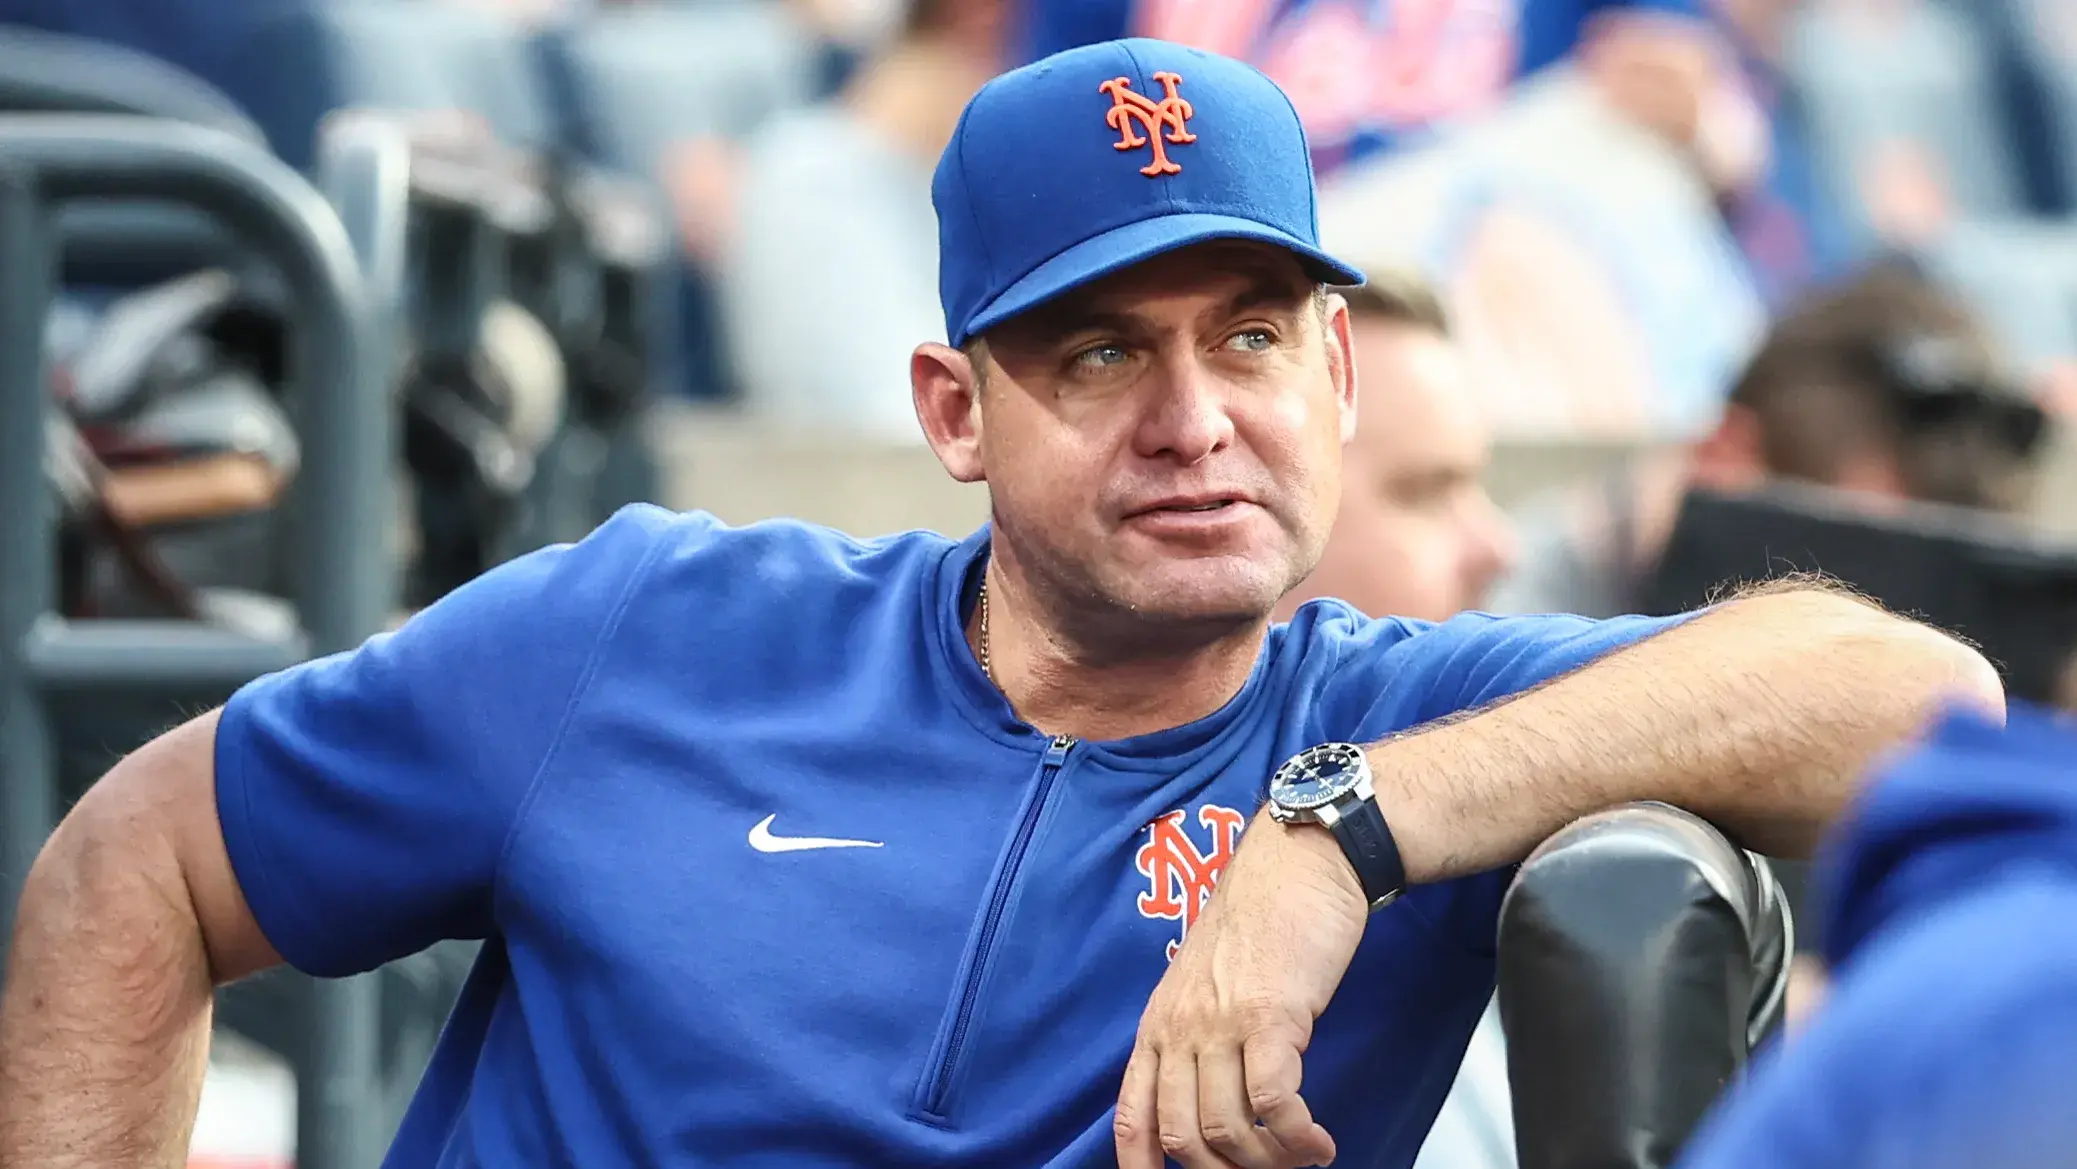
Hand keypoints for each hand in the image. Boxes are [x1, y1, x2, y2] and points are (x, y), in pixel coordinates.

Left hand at [1115, 811, 1369, 1168]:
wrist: (1298, 864)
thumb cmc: (1262, 920)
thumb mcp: (1206, 980)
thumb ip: (1198, 1032)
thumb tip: (1213, 1093)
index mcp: (1159, 1023)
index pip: (1132, 1113)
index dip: (1141, 1165)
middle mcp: (1181, 1028)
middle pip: (1182, 1135)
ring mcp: (1221, 1024)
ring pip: (1227, 1129)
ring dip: (1269, 1161)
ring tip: (1302, 1159)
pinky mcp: (1271, 1017)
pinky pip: (1275, 1103)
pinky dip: (1297, 1137)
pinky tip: (1318, 1143)